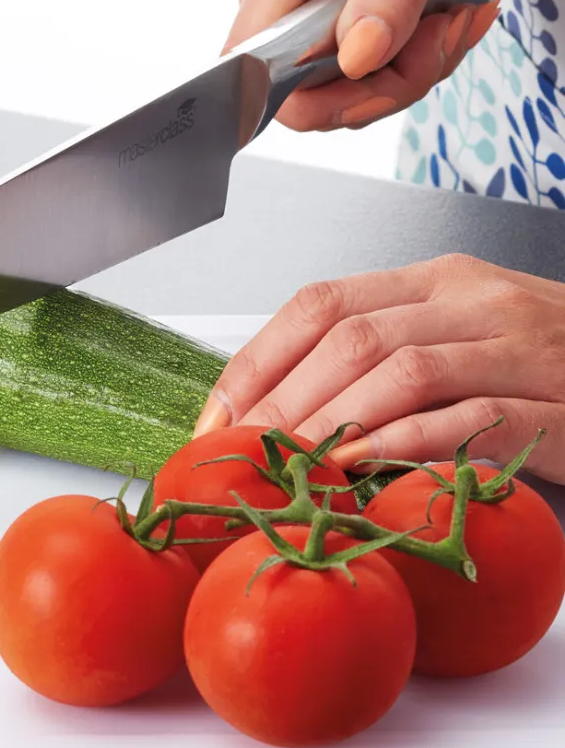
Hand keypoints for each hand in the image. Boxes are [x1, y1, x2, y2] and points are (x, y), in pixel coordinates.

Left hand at [193, 255, 564, 482]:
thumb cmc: (546, 362)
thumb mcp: (458, 337)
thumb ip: (381, 354)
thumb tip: (279, 402)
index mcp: (437, 281)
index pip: (323, 301)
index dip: (259, 358)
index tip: (218, 414)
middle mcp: (474, 302)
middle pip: (351, 338)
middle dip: (283, 400)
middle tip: (244, 453)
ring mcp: (518, 349)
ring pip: (403, 370)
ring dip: (334, 423)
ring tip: (292, 464)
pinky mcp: (557, 404)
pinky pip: (472, 417)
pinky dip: (409, 443)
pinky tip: (368, 466)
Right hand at [225, 0, 510, 132]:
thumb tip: (354, 58)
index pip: (254, 70)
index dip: (317, 99)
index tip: (390, 73)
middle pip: (300, 91)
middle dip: (383, 83)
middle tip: (442, 32)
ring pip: (329, 87)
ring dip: (401, 70)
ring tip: (444, 17)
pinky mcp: (304, 12)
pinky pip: (342, 70)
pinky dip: (396, 59)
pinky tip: (428, 18)